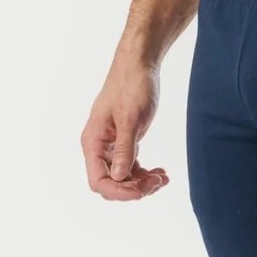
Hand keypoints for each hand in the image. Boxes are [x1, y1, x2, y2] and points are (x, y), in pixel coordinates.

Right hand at [81, 55, 169, 200]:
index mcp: (93, 141)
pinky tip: (161, 172)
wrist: (139, 65)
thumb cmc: (132, 86)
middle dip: (134, 188)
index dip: (119, 192)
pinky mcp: (124, 141)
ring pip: (123, 177)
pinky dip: (145, 173)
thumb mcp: (130, 118)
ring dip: (142, 183)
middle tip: (159, 181)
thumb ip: (124, 149)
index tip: (143, 191)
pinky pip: (131, 166)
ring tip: (163, 178)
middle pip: (111, 183)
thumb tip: (119, 178)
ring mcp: (111, 145)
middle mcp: (98, 147)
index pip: (98, 180)